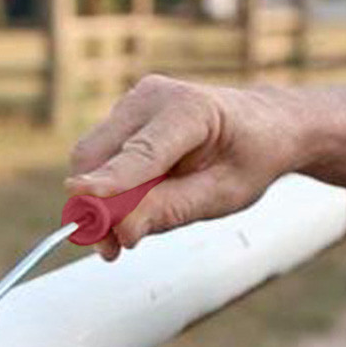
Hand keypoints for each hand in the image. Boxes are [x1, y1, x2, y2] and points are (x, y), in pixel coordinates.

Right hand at [65, 74, 302, 260]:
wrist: (264, 124)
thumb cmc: (249, 158)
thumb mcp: (221, 195)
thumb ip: (169, 210)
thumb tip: (119, 230)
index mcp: (190, 110)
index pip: (139, 153)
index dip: (109, 183)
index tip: (81, 205)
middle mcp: (153, 96)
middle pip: (96, 155)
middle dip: (94, 205)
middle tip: (112, 249)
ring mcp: (132, 102)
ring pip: (90, 158)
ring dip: (98, 200)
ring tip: (130, 229)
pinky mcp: (122, 115)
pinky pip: (98, 157)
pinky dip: (106, 188)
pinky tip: (136, 202)